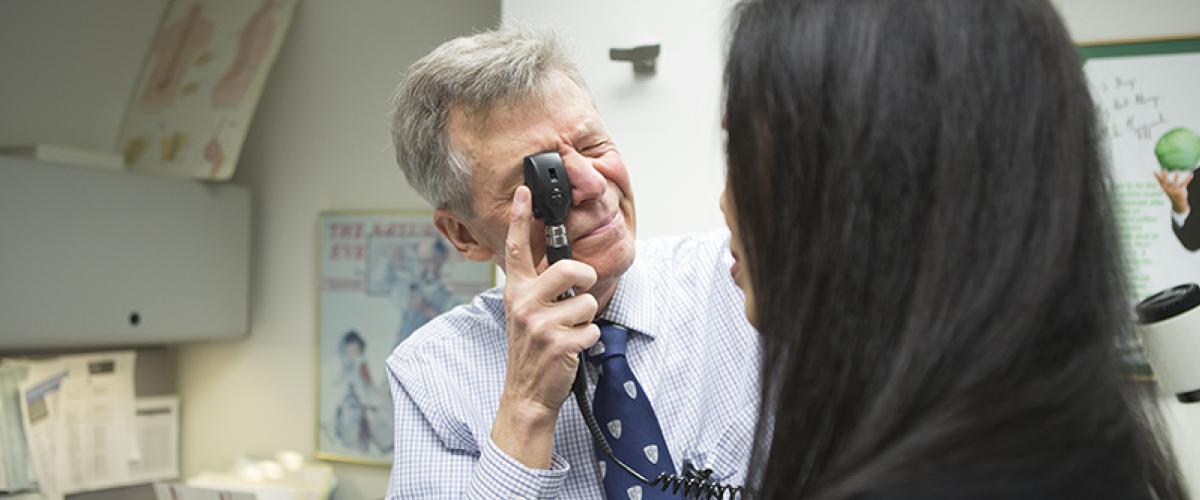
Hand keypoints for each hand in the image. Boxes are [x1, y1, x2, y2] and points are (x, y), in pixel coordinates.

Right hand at [492, 186, 600, 467]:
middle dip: (585, 279)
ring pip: (586, 302)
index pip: (518, 248)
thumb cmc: (531, 349)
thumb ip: (538, 288)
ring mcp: (539, 324)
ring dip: (585, 320)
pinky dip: (588, 340)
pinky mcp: (557, 343)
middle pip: (569, 269)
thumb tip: (568, 268)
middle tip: (580, 292)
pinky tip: (570, 348)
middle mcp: (523, 303)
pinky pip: (591, 329)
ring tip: (567, 332)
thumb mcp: (525, 313)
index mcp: (515, 290)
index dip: (522, 217)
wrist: (526, 392)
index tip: (526, 190)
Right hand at [1154, 170, 1192, 213]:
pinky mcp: (1180, 191)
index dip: (1157, 176)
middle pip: (1166, 182)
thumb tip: (1170, 172)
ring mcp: (1174, 190)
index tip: (1154, 171)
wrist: (1177, 203)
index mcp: (1164, 188)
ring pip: (1175, 182)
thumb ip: (1170, 181)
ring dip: (1176, 177)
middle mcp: (1168, 189)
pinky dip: (1188, 179)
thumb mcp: (1169, 188)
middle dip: (1165, 176)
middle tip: (1164, 169)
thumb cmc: (1172, 194)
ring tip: (1177, 170)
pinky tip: (1191, 175)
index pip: (1160, 181)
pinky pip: (1184, 184)